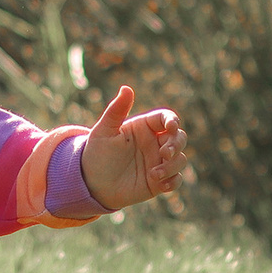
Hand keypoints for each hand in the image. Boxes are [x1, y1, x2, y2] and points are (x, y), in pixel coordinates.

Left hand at [79, 84, 188, 210]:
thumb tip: (127, 88)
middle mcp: (154, 143)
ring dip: (173, 166)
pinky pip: (176, 179)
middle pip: (179, 137)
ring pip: (180, 159)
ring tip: (155, 174)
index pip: (165, 118)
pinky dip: (173, 181)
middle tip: (164, 153)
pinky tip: (162, 184)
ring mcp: (158, 162)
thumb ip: (116, 110)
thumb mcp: (104, 131)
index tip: (170, 127)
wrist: (91, 182)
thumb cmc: (97, 153)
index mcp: (144, 127)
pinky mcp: (159, 181)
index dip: (172, 121)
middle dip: (177, 144)